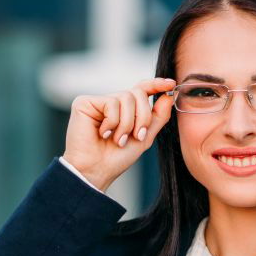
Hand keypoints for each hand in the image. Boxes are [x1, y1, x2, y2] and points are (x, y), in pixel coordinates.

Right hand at [61, 77, 175, 191]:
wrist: (96, 171)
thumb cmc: (116, 158)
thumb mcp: (144, 137)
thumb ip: (158, 117)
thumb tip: (169, 96)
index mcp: (126, 110)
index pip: (142, 90)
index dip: (156, 85)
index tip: (171, 84)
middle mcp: (112, 102)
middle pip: (138, 93)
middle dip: (143, 117)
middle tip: (137, 136)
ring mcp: (98, 101)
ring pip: (126, 98)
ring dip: (127, 123)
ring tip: (118, 140)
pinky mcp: (85, 102)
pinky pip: (111, 103)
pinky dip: (112, 122)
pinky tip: (103, 134)